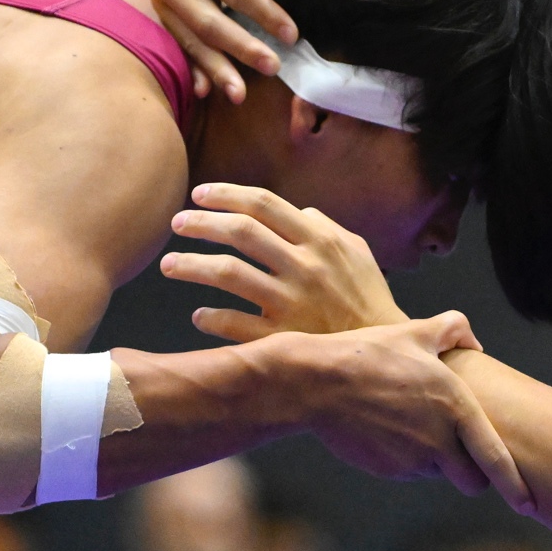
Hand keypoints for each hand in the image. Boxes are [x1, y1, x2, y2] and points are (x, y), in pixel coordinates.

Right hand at [149, 0, 307, 102]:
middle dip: (241, 47)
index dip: (263, 12)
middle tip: (273, 68)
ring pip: (191, 39)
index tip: (292, 34)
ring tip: (240, 95)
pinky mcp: (163, 13)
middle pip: (207, 20)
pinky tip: (206, 91)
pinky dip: (194, 67)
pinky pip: (179, 44)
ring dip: (217, 69)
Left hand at [164, 182, 406, 339]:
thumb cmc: (368, 302)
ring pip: (228, 273)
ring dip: (191, 266)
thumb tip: (300, 212)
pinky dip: (210, 317)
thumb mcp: (358, 256)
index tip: (199, 195)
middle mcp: (303, 266)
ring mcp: (291, 302)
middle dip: (201, 224)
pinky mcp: (281, 338)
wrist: (382, 355)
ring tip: (169, 265)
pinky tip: (199, 315)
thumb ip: (328, 229)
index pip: (264, 204)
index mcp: (320, 241)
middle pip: (240, 232)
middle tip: (176, 223)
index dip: (227, 195)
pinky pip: (234, 323)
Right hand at [289, 315, 534, 511]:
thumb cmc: (367, 354)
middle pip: (472, 480)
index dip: (515, 485)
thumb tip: (474, 340)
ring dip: (436, 461)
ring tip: (410, 425)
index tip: (529, 506)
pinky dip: (408, 459)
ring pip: (438, 474)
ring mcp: (412, 460)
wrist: (316, 383)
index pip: (494, 458)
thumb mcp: (414, 332)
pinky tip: (388, 430)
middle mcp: (439, 440)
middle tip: (460, 452)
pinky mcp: (388, 470)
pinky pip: (410, 472)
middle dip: (471, 473)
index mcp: (455, 406)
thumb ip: (453, 329)